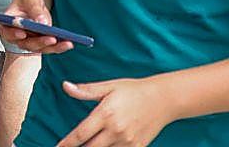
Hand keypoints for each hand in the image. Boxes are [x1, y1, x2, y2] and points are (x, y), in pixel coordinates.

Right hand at [0, 0, 75, 55]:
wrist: (34, 3)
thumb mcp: (31, 0)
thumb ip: (35, 10)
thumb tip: (42, 22)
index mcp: (8, 24)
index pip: (7, 32)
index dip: (13, 34)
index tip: (22, 34)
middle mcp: (18, 36)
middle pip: (26, 43)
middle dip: (39, 42)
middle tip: (51, 39)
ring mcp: (29, 42)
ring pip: (40, 48)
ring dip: (53, 47)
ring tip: (66, 43)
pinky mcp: (41, 44)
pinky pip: (49, 48)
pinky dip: (59, 47)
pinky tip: (68, 44)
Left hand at [58, 76, 172, 146]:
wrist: (163, 99)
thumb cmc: (134, 91)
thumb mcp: (109, 86)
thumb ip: (86, 90)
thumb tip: (66, 86)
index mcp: (106, 114)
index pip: (80, 134)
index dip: (66, 143)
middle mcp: (116, 130)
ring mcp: (127, 142)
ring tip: (88, 145)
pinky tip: (104, 145)